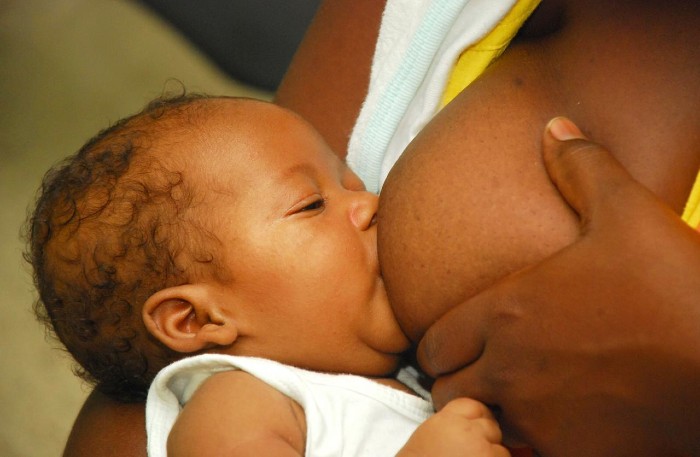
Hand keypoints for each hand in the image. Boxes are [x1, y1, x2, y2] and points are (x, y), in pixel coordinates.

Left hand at [417, 117, 699, 456]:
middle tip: (477, 371)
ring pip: (476, 426)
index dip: (438, 343)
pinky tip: (551, 424)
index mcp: (505, 312)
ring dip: (483, 413)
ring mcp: (537, 417)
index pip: (432, 342)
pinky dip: (523, 443)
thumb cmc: (674, 284)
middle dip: (453, 381)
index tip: (459, 341)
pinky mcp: (571, 453)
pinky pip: (521, 455)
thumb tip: (554, 124)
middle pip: (443, 389)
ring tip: (509, 398)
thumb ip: (580, 168)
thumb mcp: (627, 212)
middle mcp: (509, 368)